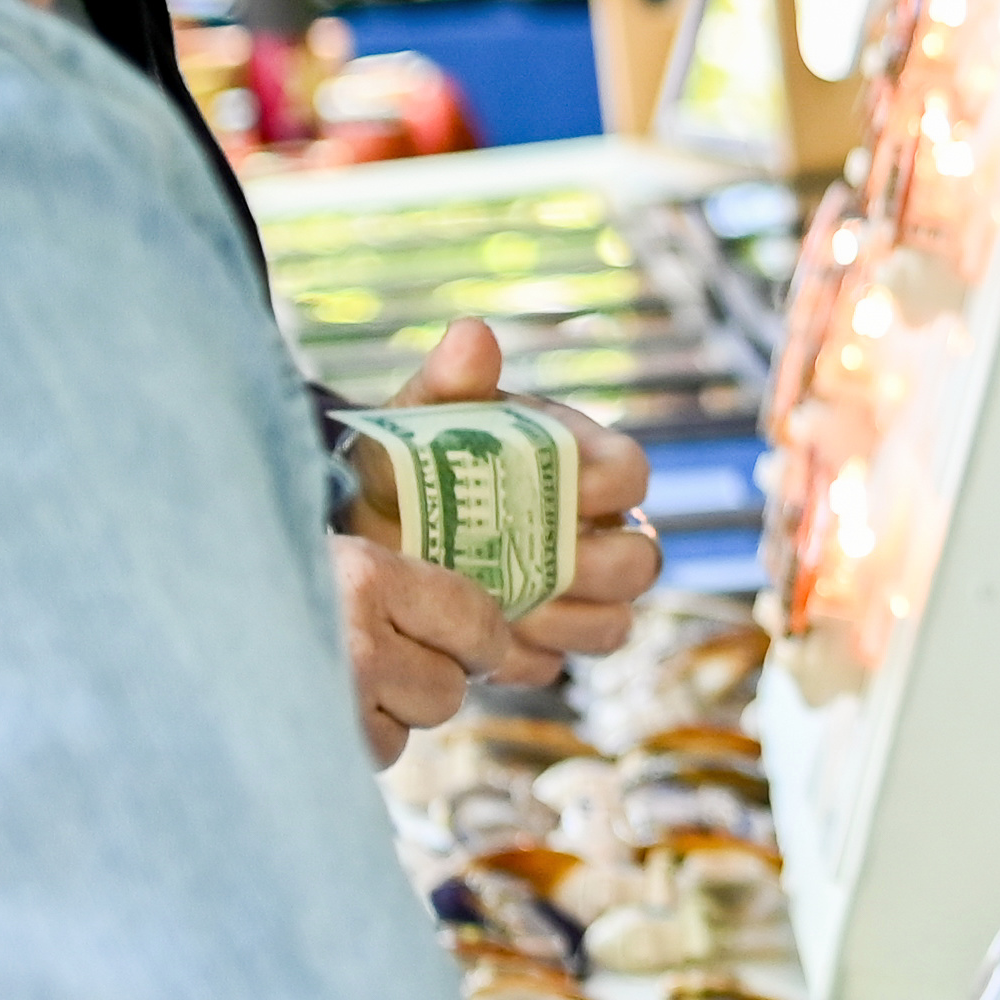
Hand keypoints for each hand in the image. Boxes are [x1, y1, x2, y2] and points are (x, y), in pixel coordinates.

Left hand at [337, 320, 661, 758]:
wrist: (359, 528)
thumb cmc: (402, 461)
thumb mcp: (417, 418)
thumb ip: (448, 382)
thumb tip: (472, 334)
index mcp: (579, 461)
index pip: (632, 472)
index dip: (610, 487)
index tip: (567, 493)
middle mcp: (593, 529)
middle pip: (639, 561)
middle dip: (594, 572)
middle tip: (534, 574)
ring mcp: (573, 592)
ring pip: (613, 624)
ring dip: (563, 624)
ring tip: (502, 613)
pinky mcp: (540, 642)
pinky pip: (556, 665)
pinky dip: (520, 658)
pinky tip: (474, 642)